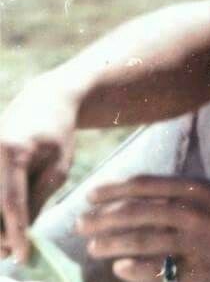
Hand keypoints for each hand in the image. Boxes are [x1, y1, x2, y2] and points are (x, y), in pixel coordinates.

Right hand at [0, 74, 77, 262]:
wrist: (46, 98)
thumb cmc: (58, 132)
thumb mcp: (59, 165)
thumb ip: (39, 198)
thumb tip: (22, 232)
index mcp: (13, 151)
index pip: (11, 201)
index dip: (16, 232)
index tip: (23, 256)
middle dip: (0, 234)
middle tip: (14, 253)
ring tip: (9, 242)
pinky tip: (5, 224)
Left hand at [76, 175, 209, 281]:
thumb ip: (192, 194)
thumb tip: (155, 196)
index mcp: (200, 189)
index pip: (146, 185)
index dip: (115, 189)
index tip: (92, 193)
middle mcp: (193, 213)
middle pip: (135, 213)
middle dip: (103, 217)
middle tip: (80, 220)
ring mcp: (195, 245)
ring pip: (139, 242)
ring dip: (111, 242)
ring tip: (93, 244)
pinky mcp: (198, 274)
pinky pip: (157, 272)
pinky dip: (133, 270)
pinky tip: (119, 269)